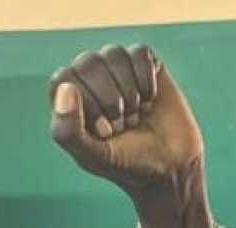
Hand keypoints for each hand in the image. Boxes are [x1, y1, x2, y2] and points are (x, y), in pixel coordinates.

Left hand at [49, 45, 213, 227]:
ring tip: (136, 114)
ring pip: (114, 54)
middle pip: (89, 63)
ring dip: (130, 90)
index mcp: (69, 100)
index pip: (65, 79)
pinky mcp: (145, 64)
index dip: (88, 103)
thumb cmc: (127, 164)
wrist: (171, 167)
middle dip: (110, 99)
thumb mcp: (92, 156)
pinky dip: (147, 79)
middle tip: (123, 124)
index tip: (105, 131)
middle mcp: (90, 79)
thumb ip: (68, 131)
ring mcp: (117, 69)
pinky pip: (139, 52)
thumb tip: (65, 88)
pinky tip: (149, 100)